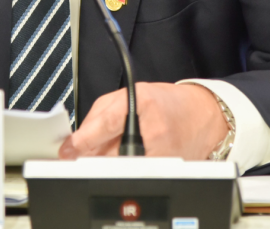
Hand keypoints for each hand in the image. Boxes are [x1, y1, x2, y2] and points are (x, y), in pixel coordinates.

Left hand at [59, 82, 227, 160]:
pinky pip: (134, 176)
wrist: (202, 116)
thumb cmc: (166, 103)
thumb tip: (76, 141)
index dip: (81, 140)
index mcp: (141, 103)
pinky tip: (133, 157)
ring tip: (119, 148)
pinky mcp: (165, 170)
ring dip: (108, 163)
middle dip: (92, 154)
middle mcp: (151, 129)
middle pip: (107, 152)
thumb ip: (100, 115)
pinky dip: (125, 170)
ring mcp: (160, 153)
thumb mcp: (129, 94)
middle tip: (89, 149)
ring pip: (118, 168)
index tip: (67, 150)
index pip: (105, 125)